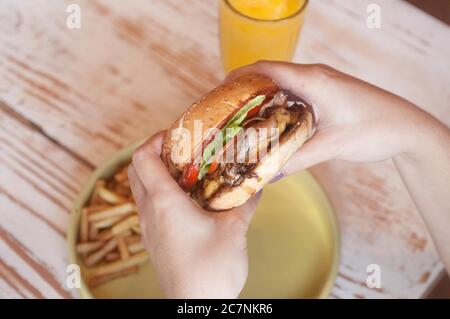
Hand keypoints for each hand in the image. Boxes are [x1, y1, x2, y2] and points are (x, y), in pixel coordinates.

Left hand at [128, 132, 259, 298]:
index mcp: (164, 203)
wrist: (196, 308)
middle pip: (137, 170)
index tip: (176, 134)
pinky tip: (190, 200)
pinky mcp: (154, 240)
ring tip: (189, 172)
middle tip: (182, 149)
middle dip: (155, 153)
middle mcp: (150, 212)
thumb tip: (258, 181)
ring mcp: (149, 228)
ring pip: (141, 189)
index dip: (155, 139)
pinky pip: (150, 207)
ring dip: (159, 173)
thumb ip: (246, 201)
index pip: (143, 157)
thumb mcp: (235, 230)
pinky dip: (162, 193)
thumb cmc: (211, 270)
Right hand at [228, 61, 449, 273]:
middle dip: (245, 89)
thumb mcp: (332, 146)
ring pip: (282, 84)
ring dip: (262, 97)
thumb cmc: (375, 129)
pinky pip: (295, 93)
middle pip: (270, 74)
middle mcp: (315, 76)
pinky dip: (278, 103)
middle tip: (226, 111)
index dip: (239, 78)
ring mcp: (322, 83)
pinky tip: (271, 122)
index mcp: (313, 80)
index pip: (266, 69)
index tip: (220, 92)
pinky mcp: (328, 93)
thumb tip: (268, 174)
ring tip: (242, 118)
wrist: (408, 128)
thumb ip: (297, 160)